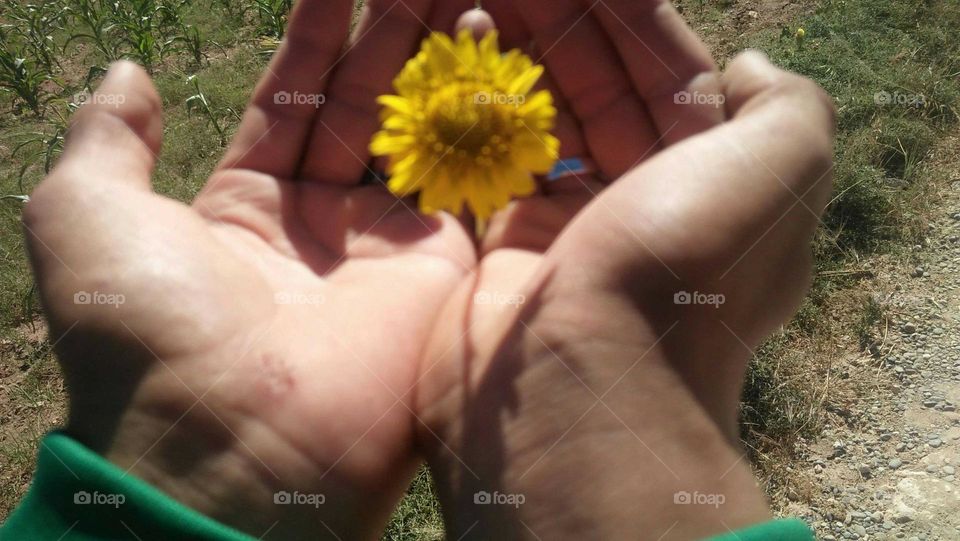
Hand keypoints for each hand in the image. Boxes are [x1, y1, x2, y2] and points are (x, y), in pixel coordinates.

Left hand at [23, 1, 478, 538]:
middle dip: (386, 43)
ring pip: (418, 139)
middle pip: (361, 113)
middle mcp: (319, 227)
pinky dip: (480, 125)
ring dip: (438, 71)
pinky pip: (464, 185)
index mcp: (243, 210)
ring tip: (464, 4)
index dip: (313, 42)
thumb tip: (127, 72)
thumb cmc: (149, 324)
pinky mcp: (438, 270)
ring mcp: (383, 249)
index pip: (290, 104)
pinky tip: (491, 65)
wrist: (231, 436)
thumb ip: (109, 138)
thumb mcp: (86, 213)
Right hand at [415, 2, 834, 538]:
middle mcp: (643, 203)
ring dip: (515, 64)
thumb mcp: (778, 169)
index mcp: (709, 181)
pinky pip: (491, 167)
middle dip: (562, 30)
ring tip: (479, 6)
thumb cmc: (682, 268)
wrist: (581, 386)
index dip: (632, 19)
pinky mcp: (507, 249)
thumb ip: (786, 105)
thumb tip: (747, 67)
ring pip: (541, 124)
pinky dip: (474, 118)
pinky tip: (453, 68)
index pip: (671, 76)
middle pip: (600, 92)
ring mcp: (570, 227)